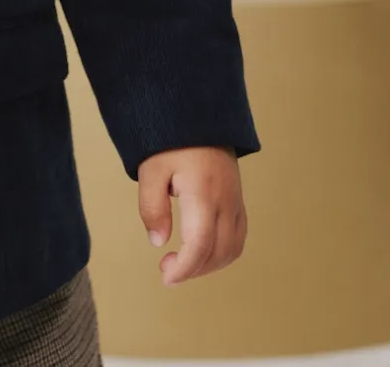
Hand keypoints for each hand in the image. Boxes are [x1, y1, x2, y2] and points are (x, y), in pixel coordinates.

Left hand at [137, 145, 247, 285]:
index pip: (200, 244)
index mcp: (203, 193)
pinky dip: (222, 252)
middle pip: (218, 252)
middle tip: (166, 268)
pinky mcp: (238, 199)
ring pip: (232, 248)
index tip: (166, 276)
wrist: (198, 114)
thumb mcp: (151, 169)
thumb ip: (152, 206)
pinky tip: (201, 250)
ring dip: (209, 265)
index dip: (184, 268)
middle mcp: (225, 200)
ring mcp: (236, 200)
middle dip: (193, 270)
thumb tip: (158, 242)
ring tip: (182, 262)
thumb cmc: (171, 140)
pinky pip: (238, 236)